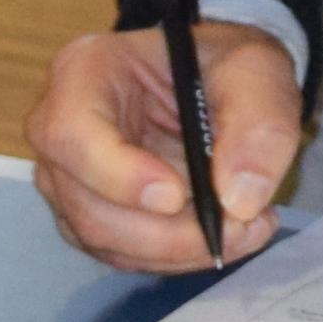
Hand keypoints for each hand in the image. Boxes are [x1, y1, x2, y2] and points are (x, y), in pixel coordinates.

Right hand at [28, 19, 304, 274]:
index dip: (117, 174)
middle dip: (165, 232)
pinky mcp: (93, 214)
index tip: (177, 195)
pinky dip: (177, 256)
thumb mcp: (258, 70)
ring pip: (104, 239)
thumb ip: (260, 125)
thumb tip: (240, 198)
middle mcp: (62, 129)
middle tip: (237, 225)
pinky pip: (124, 253)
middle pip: (86, 204)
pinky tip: (225, 234)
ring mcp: (71, 178)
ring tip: (245, 229)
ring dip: (177, 250)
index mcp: (86, 71)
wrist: (219, 83)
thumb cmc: (224, 65)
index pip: (72, 132)